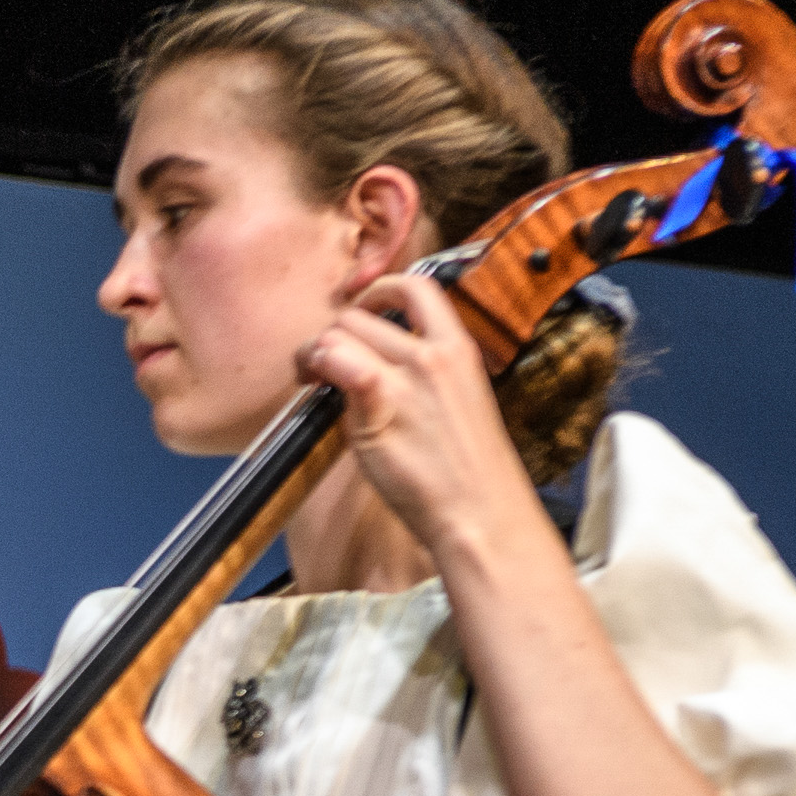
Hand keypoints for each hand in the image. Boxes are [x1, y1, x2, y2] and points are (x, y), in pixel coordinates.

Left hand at [298, 271, 540, 563]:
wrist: (479, 511)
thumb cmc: (465, 469)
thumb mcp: (456, 400)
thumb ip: (418, 373)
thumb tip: (370, 359)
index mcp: (458, 347)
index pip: (417, 284)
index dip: (378, 290)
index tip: (361, 311)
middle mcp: (433, 354)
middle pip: (360, 315)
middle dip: (334, 334)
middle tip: (324, 363)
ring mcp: (407, 378)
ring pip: (340, 334)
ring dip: (319, 353)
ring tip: (316, 378)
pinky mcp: (381, 406)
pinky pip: (338, 363)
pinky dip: (319, 368)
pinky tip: (317, 387)